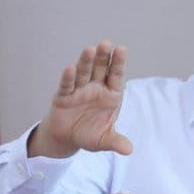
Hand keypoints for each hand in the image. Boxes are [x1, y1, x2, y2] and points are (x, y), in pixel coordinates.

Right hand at [28, 41, 132, 158]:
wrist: (67, 139)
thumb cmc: (89, 135)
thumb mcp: (103, 141)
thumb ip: (116, 142)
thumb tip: (129, 150)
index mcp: (110, 95)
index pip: (116, 76)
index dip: (119, 63)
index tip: (122, 49)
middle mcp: (96, 89)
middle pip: (100, 69)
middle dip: (103, 57)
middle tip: (106, 43)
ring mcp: (79, 90)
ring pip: (83, 73)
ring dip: (86, 61)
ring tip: (89, 49)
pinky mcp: (63, 96)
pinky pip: (67, 85)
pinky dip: (68, 77)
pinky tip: (70, 68)